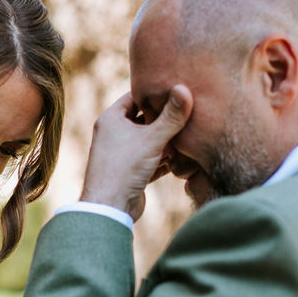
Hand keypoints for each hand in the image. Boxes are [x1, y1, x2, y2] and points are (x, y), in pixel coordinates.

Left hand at [80, 85, 191, 221]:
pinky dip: (163, 159)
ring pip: (148, 141)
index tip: (175, 89)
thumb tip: (185, 89)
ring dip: (166, 141)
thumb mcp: (152, 138)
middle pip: (143, 119)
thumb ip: (171, 116)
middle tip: (186, 112)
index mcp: (111, 119)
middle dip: (164, 119)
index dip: (154, 93)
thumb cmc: (124, 168)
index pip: (135, 97)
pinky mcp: (129, 172)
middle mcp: (113, 134)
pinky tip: (181, 159)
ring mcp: (120, 154)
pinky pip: (150, 160)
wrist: (110, 207)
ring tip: (188, 135)